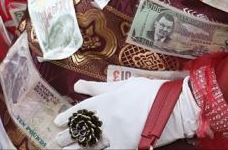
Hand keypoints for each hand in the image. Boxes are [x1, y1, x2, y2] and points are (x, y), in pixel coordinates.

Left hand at [54, 76, 198, 149]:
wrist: (171, 107)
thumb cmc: (147, 92)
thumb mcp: (121, 84)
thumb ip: (98, 87)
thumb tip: (77, 85)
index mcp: (105, 101)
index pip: (80, 110)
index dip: (67, 117)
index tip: (57, 122)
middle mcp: (106, 119)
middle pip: (82, 130)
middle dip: (68, 137)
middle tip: (57, 141)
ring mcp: (115, 135)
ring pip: (89, 145)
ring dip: (76, 149)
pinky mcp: (125, 146)